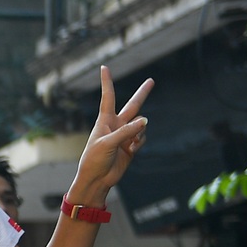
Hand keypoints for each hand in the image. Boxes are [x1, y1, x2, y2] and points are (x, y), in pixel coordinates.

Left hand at [70, 66, 152, 200]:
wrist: (96, 180)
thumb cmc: (94, 160)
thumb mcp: (107, 144)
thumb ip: (127, 131)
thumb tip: (146, 120)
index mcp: (105, 121)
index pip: (108, 97)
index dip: (107, 82)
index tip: (103, 67)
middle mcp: (116, 125)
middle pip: (133, 105)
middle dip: (143, 94)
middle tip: (151, 81)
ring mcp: (124, 135)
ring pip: (141, 125)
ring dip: (139, 132)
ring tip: (129, 143)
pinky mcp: (131, 146)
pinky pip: (142, 138)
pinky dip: (139, 143)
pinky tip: (131, 150)